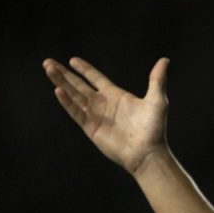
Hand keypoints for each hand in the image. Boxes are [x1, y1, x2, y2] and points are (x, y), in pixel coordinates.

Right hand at [42, 57, 170, 173]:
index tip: (72, 60)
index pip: (96, 78)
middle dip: (64, 74)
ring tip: (48, 69)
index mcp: (116, 96)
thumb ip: (157, 80)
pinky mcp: (90, 128)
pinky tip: (58, 90)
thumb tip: (165, 60)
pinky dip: (67, 102)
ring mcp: (96, 116)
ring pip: (73, 96)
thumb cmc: (154, 128)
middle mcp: (103, 104)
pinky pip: (76, 112)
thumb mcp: (157, 101)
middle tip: (48, 62)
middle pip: (79, 85)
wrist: (147, 153)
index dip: (84, 69)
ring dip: (61, 83)